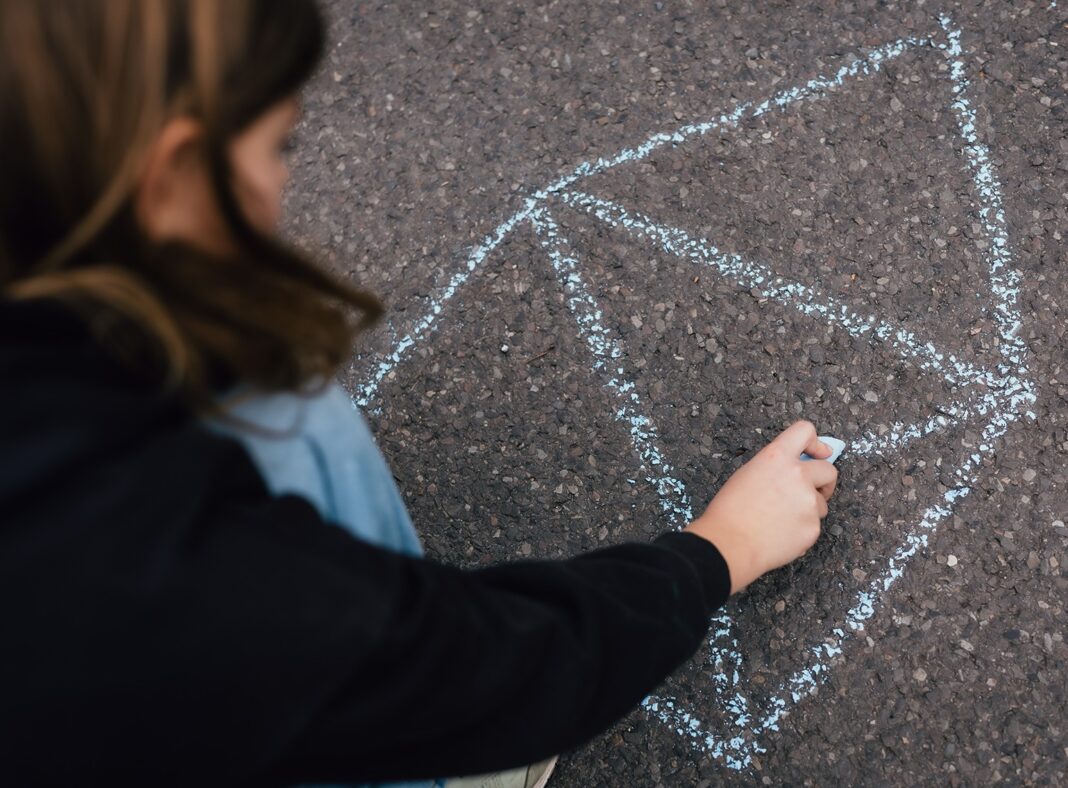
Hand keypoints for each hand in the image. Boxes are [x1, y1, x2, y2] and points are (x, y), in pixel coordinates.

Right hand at [684, 421, 837, 594]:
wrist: (729, 544)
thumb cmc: (730, 511)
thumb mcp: (747, 474)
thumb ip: (775, 467)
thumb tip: (795, 470)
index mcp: (776, 457)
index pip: (804, 431)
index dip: (815, 442)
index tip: (818, 453)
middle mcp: (797, 475)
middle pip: (829, 469)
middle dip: (824, 481)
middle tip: (813, 491)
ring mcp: (808, 502)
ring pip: (821, 503)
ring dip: (809, 509)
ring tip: (780, 520)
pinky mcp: (813, 527)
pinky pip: (813, 526)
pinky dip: (801, 530)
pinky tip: (780, 535)